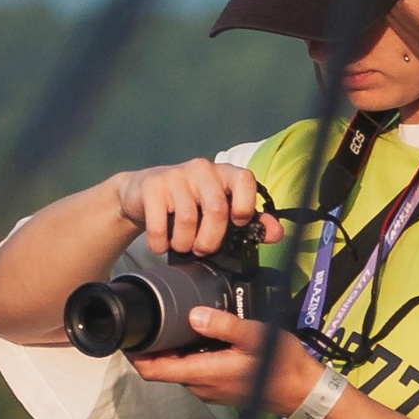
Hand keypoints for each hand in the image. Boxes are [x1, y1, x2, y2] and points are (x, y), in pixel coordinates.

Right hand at [112, 160, 274, 257]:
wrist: (142, 194)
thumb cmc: (189, 204)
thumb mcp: (220, 210)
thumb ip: (250, 222)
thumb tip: (276, 233)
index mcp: (225, 174)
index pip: (245, 180)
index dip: (245, 206)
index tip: (237, 223)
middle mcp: (202, 169)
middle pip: (217, 209)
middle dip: (211, 240)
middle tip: (202, 249)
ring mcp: (176, 175)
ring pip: (188, 220)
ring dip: (184, 244)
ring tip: (182, 245)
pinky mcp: (152, 186)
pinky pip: (160, 225)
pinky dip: (161, 243)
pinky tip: (162, 243)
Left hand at [151, 311, 330, 418]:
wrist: (302, 391)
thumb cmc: (281, 363)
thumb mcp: (255, 337)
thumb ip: (223, 326)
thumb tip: (193, 315)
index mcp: (202, 373)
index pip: (153, 370)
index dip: (135, 354)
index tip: (127, 333)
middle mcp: (200, 387)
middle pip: (163, 368)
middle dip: (154, 346)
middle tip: (152, 317)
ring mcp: (209, 391)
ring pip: (179, 370)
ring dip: (173, 351)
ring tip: (174, 322)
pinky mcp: (219, 390)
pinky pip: (194, 373)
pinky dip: (189, 357)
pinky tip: (199, 338)